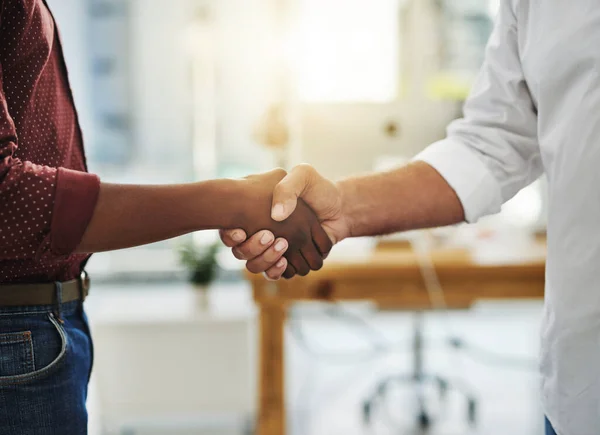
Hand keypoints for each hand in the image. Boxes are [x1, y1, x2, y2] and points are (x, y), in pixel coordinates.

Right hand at [222, 164, 350, 278]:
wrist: (339, 208)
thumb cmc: (318, 190)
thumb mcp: (303, 176)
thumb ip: (287, 188)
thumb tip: (276, 217)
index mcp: (255, 213)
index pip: (230, 229)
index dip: (229, 234)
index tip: (239, 231)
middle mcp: (259, 232)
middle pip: (240, 251)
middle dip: (252, 247)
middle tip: (270, 235)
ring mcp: (272, 249)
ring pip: (254, 265)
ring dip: (266, 259)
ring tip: (282, 246)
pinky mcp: (287, 261)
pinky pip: (274, 274)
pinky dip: (277, 270)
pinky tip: (286, 260)